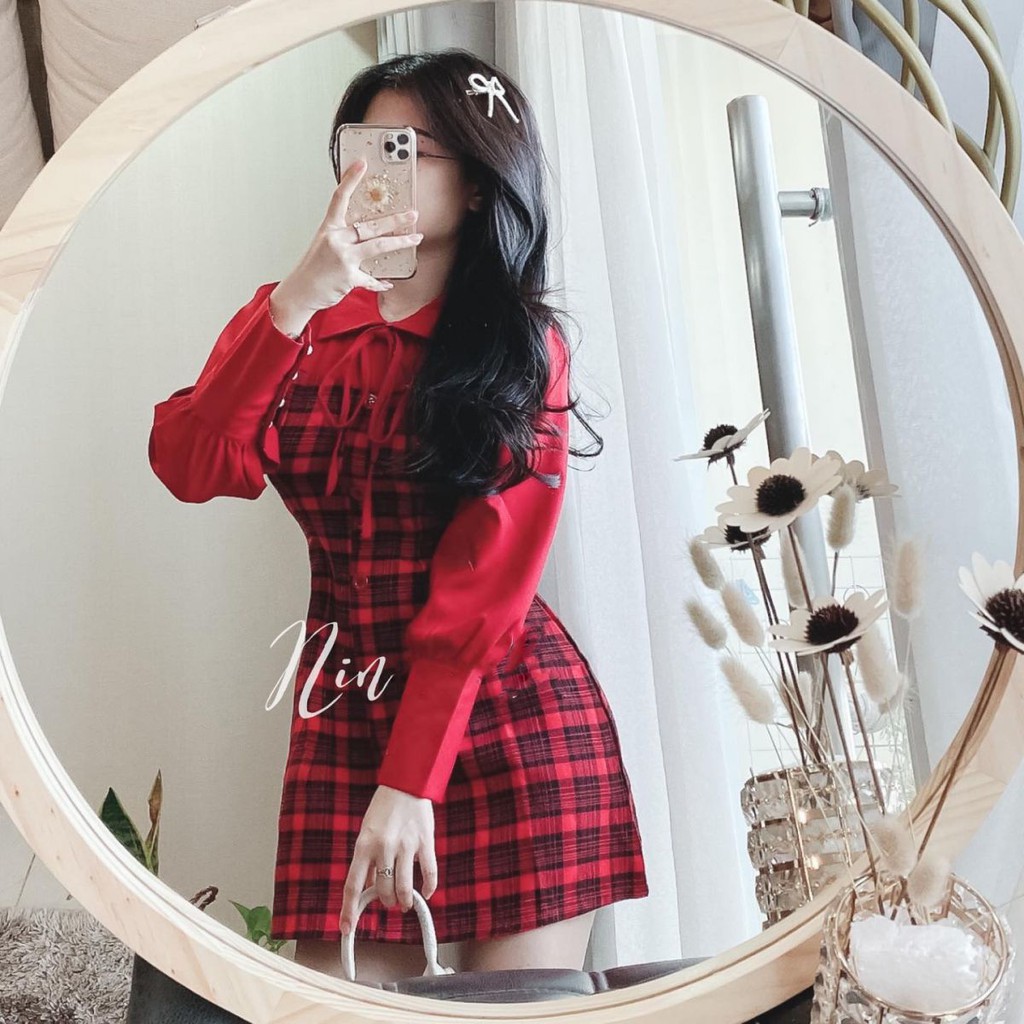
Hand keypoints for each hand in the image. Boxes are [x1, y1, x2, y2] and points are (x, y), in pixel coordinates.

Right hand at [275, 157, 422, 317]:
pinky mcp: (349, 277)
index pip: (340, 198)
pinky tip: (389, 282)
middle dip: (395, 219)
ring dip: (399, 242)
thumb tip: (367, 230)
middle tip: (412, 214)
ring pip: (378, 246)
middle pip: (370, 225)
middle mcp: (336, 240)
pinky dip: (380, 282)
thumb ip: (344, 236)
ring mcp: (343, 258)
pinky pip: (371, 279)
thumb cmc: (314, 268)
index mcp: (329, 228)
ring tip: (415, 238)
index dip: (350, 179)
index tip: (361, 164)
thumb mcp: (324, 244)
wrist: (301, 291)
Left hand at [339, 784, 437, 935]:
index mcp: (364, 845)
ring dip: (404, 900)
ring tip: (404, 902)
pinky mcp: (425, 841)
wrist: (406, 783)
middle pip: (382, 890)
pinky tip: (426, 892)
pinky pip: (429, 872)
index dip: (349, 910)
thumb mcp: (367, 833)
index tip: (346, 928)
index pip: (353, 885)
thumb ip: (367, 860)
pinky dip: (429, 887)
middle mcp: (384, 847)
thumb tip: (367, 888)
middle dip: (386, 901)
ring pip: (404, 887)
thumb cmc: (383, 809)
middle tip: (389, 902)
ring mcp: (406, 845)